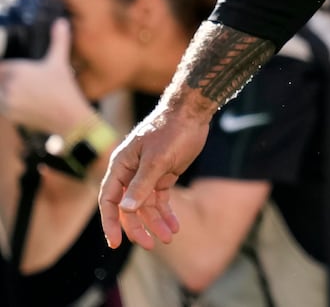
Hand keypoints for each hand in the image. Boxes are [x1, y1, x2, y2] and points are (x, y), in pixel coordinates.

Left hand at [0, 18, 97, 135]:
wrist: (67, 116)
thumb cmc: (64, 88)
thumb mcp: (60, 62)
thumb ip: (59, 40)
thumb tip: (61, 22)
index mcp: (18, 70)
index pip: (1, 66)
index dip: (5, 67)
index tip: (9, 69)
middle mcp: (9, 85)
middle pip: (0, 79)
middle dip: (5, 79)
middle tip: (24, 82)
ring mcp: (7, 101)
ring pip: (0, 92)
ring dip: (5, 90)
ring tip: (22, 90)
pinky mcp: (8, 114)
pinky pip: (1, 105)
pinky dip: (7, 102)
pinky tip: (21, 101)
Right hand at [98, 93, 212, 249]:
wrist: (192, 112)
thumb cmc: (171, 130)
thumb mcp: (157, 159)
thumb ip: (142, 185)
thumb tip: (126, 209)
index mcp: (121, 167)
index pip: (110, 201)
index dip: (111, 223)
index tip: (115, 243)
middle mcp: (130, 173)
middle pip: (129, 208)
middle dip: (139, 227)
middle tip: (151, 245)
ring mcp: (147, 175)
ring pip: (146, 206)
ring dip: (156, 222)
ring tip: (169, 238)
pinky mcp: (163, 175)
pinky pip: (161, 199)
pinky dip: (167, 212)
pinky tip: (175, 226)